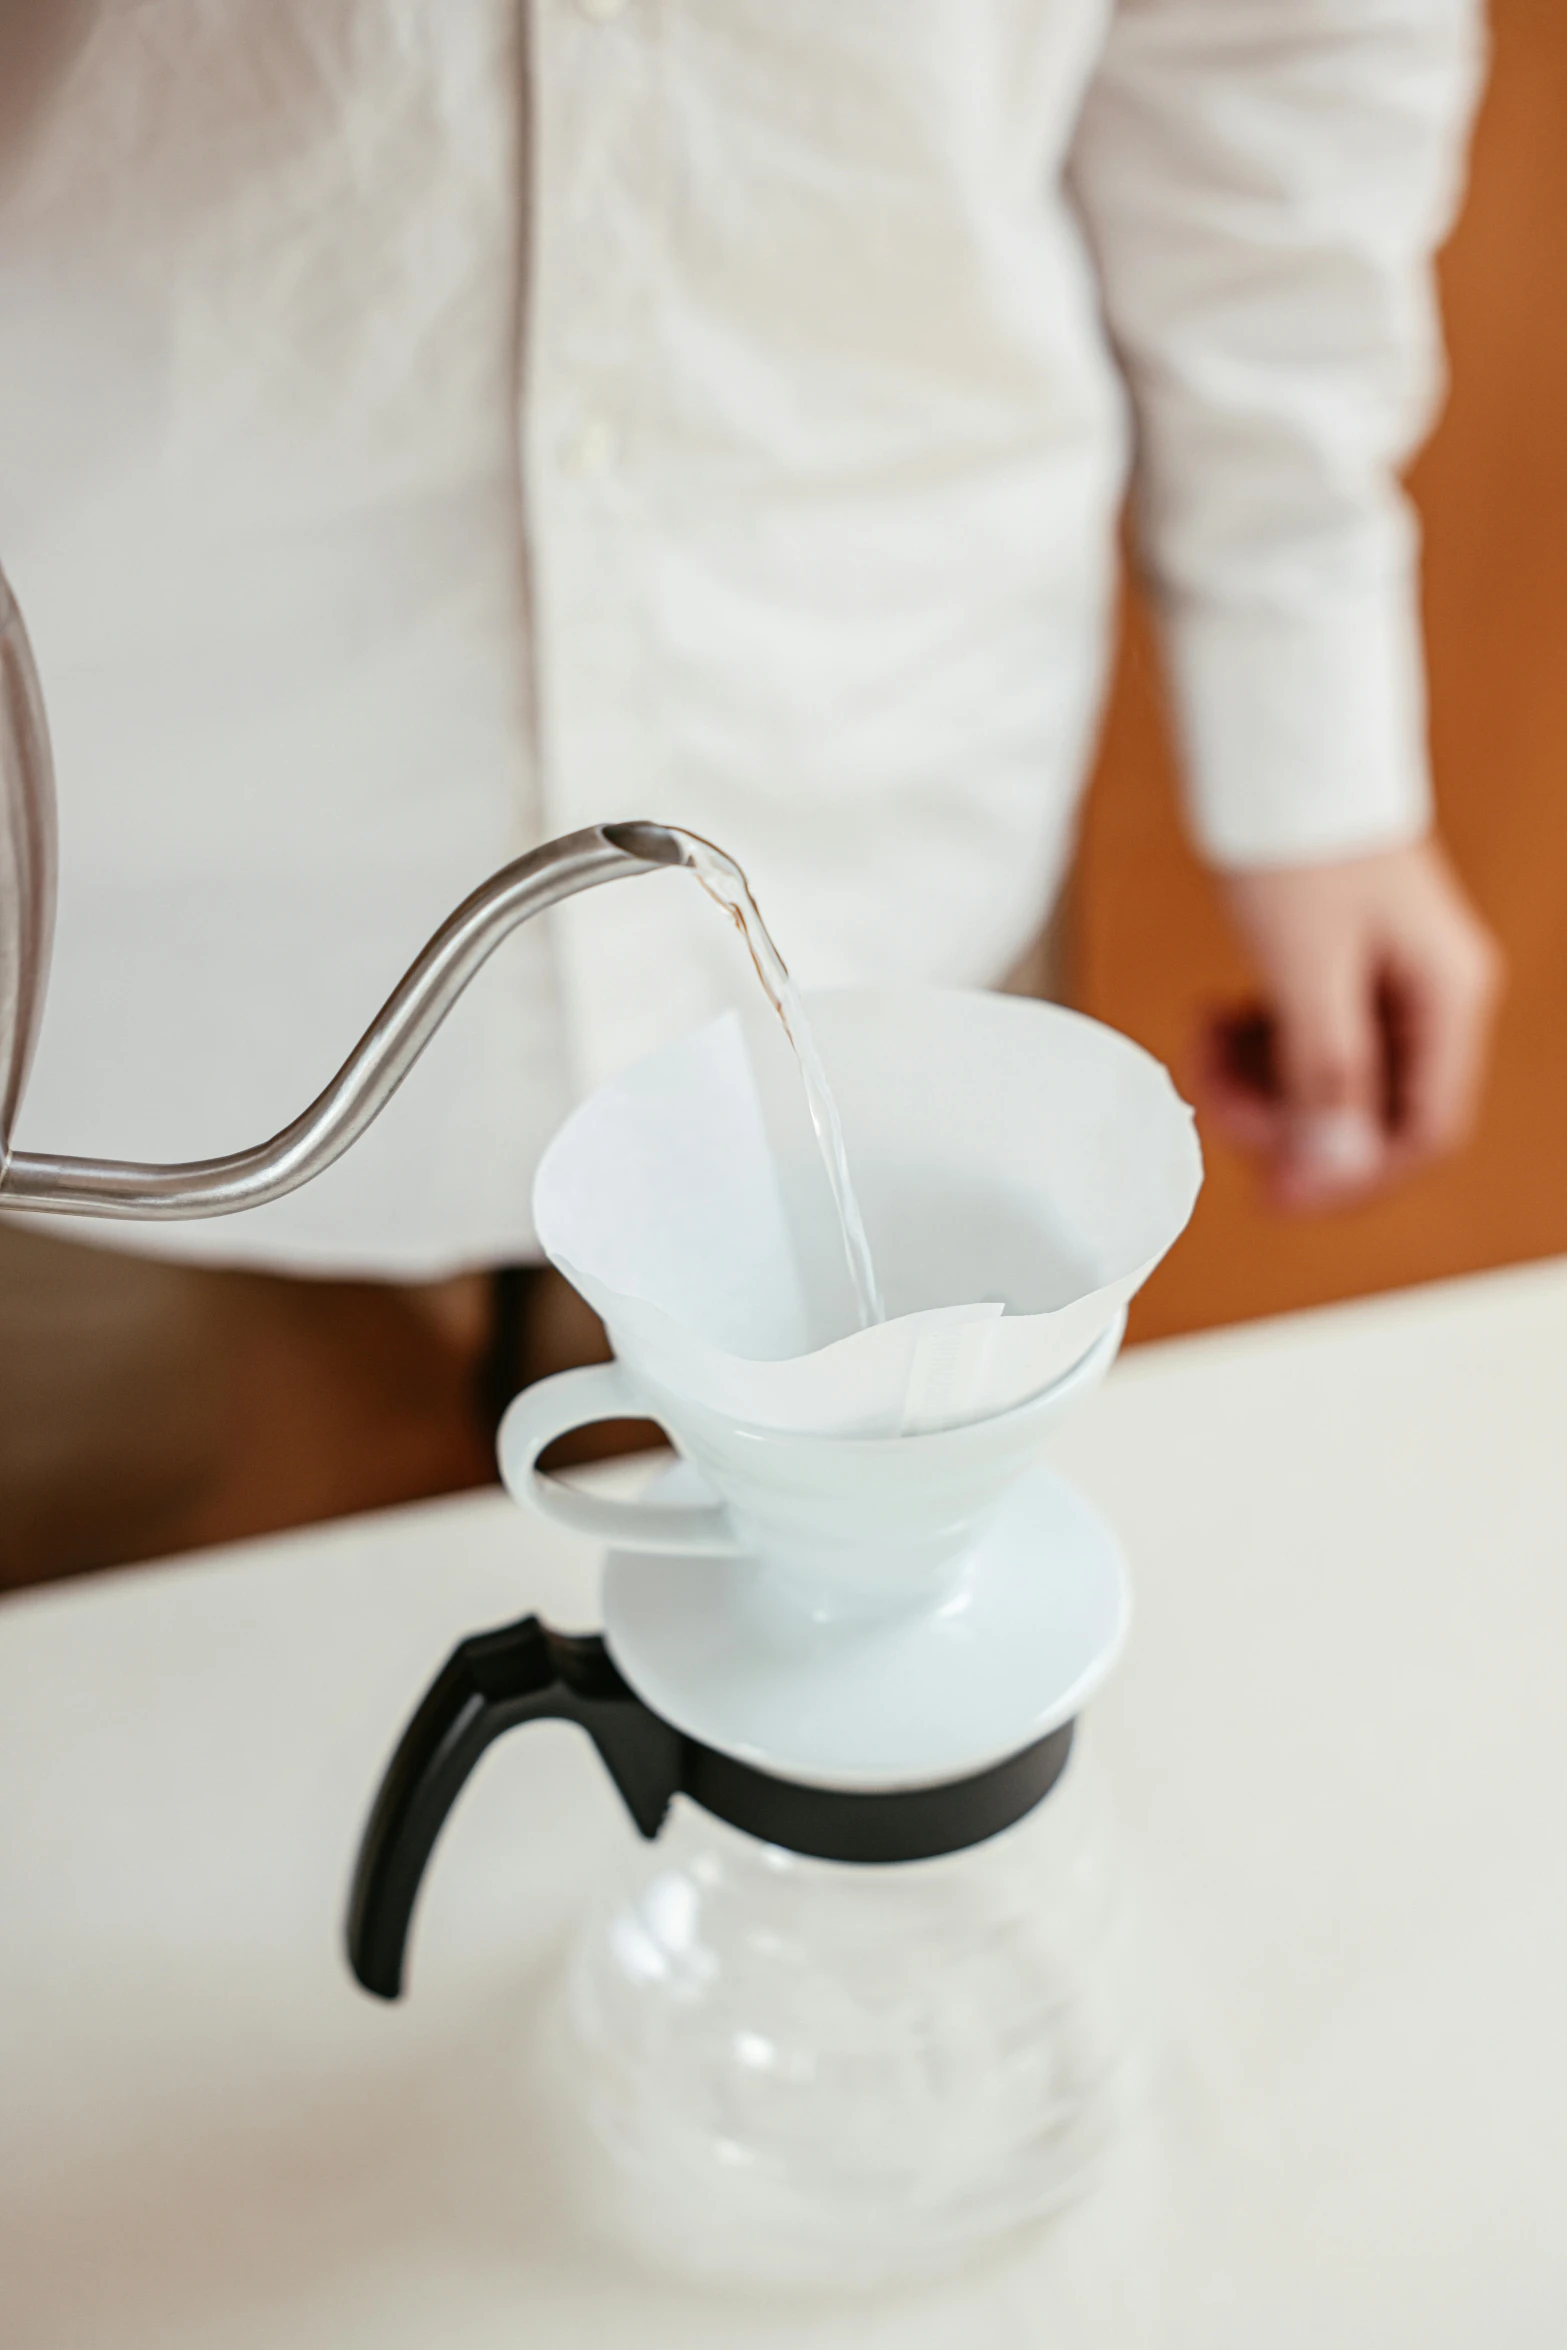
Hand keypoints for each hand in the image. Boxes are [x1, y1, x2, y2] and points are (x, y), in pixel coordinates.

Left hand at [1200, 839, 1503, 1211]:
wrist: (1276, 750)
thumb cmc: (1298, 840)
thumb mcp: (1306, 970)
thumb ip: (1326, 1073)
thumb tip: (1332, 1166)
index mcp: (1447, 997)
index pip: (1422, 1132)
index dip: (1349, 1176)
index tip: (1273, 1194)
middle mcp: (1430, 995)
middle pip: (1371, 1114)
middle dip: (1289, 1124)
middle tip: (1217, 1104)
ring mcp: (1387, 982)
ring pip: (1330, 1081)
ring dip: (1261, 1087)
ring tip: (1203, 1051)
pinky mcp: (1343, 969)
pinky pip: (1307, 1041)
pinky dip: (1257, 1049)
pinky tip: (1216, 1024)